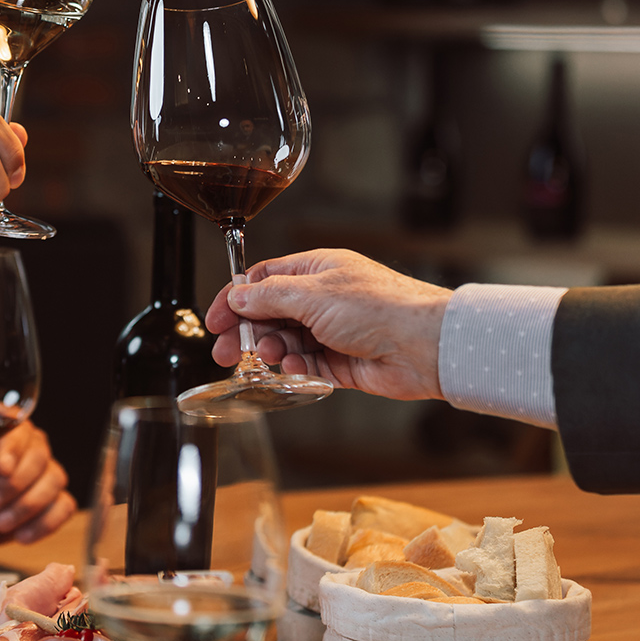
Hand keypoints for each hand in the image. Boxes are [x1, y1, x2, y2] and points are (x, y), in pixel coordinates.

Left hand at [0, 421, 76, 544]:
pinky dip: (45, 523)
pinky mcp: (52, 498)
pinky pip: (65, 506)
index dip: (12, 447)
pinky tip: (21, 535)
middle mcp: (27, 443)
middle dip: (13, 486)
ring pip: (54, 480)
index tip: (2, 468)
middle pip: (38, 455)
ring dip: (27, 506)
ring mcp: (43, 470)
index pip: (16, 425)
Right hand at [204, 249, 449, 400]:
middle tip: (227, 352)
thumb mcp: (315, 295)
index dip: (236, 299)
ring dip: (274, 351)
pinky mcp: (341, 362)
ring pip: (286, 343)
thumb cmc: (382, 307)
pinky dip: (298, 369)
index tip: (216, 320)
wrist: (424, 346)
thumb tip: (239, 296)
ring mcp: (332, 331)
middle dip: (248, 332)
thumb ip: (271, 297)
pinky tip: (298, 369)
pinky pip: (306, 366)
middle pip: (270, 314)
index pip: (263, 280)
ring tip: (273, 357)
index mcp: (316, 271)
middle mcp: (323, 299)